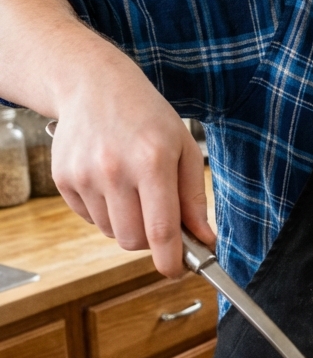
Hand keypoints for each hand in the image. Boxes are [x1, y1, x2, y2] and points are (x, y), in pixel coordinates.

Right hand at [51, 75, 214, 278]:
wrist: (94, 85)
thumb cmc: (146, 116)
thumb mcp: (183, 148)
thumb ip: (194, 198)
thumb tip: (204, 240)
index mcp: (152, 161)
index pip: (161, 230)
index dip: (171, 260)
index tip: (177, 272)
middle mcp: (115, 169)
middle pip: (133, 240)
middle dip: (150, 241)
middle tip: (157, 218)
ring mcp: (84, 174)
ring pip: (111, 232)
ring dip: (126, 223)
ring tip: (132, 188)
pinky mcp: (63, 178)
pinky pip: (89, 218)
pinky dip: (104, 211)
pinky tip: (110, 181)